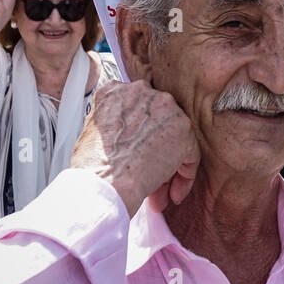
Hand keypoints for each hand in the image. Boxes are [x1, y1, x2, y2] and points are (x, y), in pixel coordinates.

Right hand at [69, 80, 198, 215]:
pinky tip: (172, 192)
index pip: (138, 109)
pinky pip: (190, 154)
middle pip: (158, 122)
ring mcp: (165, 107)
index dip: (139, 135)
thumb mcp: (93, 132)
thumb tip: (126, 138)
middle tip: (149, 173)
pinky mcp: (184, 129)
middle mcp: (142, 92)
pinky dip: (185, 175)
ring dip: (170, 166)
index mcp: (116, 91)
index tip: (137, 152)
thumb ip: (113, 125)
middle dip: (156, 150)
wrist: (105, 182)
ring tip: (160, 191)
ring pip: (175, 138)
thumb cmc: (93, 166)